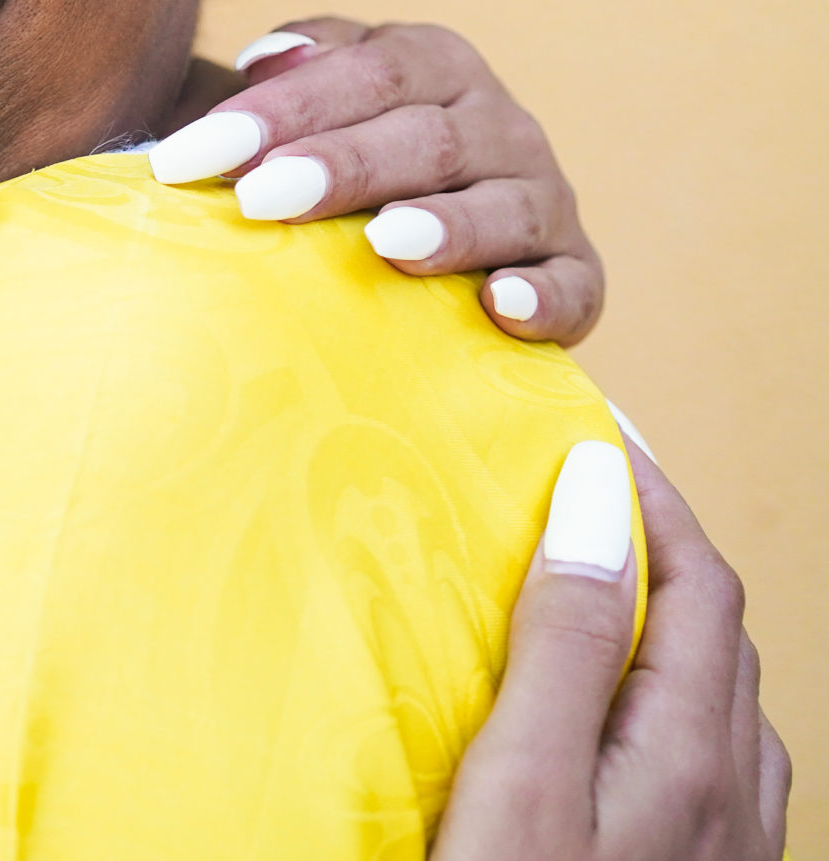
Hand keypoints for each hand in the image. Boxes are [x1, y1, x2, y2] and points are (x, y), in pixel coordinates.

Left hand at [151, 18, 603, 342]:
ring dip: (446, 226)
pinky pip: (572, 285)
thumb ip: (300, 67)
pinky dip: (544, 299)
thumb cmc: (351, 154)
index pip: (361, 74)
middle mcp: (498, 122)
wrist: (437, 222)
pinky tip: (500, 307)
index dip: (276, 111)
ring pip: (503, 205)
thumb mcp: (324, 94)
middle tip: (260, 197)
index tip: (189, 156)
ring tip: (383, 243)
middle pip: (422, 136)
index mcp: (434, 64)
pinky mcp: (576, 272)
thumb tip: (265, 57)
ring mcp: (543, 196)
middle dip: (338, 167)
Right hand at [434, 437, 789, 859]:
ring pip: (722, 701)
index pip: (701, 585)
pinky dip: (670, 700)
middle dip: (657, 547)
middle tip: (574, 494)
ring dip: (667, 623)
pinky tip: (618, 715)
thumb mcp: (519, 781)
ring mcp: (729, 845)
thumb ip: (565, 643)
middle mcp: (734, 796)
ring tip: (588, 587)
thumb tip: (596, 497)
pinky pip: (712, 762)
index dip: (651, 498)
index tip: (588, 434)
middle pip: (720, 635)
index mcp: (691, 755)